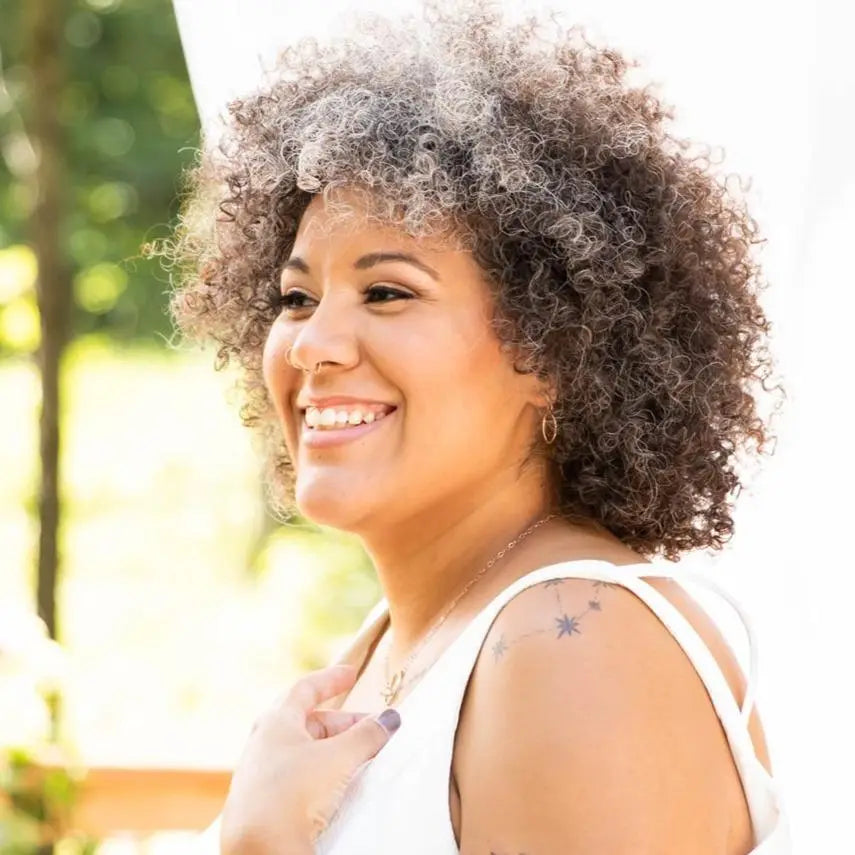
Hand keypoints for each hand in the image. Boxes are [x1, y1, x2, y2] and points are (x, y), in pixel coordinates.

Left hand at [219, 663, 400, 853]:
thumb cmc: (293, 793)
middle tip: (372, 730)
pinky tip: (338, 786)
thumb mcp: (338, 758)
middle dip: (343, 724)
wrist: (260, 850)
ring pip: (305, 752)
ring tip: (360, 759)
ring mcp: (261, 775)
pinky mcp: (265, 803)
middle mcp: (264, 744)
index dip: (330, 679)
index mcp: (276, 722)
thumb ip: (366, 735)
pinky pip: (298, 777)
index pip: (305, 689)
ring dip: (334, 750)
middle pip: (309, 723)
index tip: (351, 674)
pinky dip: (322, 773)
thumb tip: (390, 718)